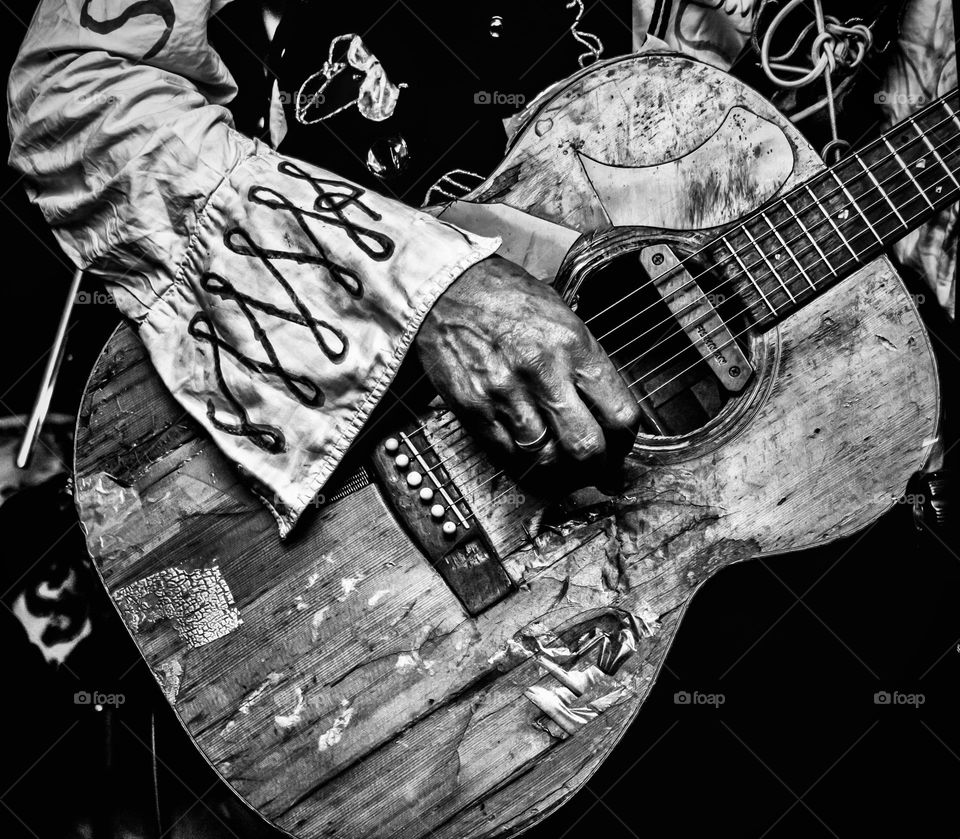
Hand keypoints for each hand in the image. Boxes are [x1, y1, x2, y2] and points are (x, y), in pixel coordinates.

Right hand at [415, 255, 640, 490]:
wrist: (448, 286)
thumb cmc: (507, 298)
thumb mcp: (563, 318)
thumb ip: (586, 364)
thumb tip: (605, 410)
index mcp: (575, 347)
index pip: (620, 415)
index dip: (626, 443)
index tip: (620, 449)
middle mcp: (544, 373)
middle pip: (586, 447)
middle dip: (597, 468)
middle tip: (596, 471)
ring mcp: (507, 394)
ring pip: (546, 459)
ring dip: (558, 471)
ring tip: (560, 468)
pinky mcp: (474, 408)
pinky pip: (507, 455)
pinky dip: (521, 464)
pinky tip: (527, 457)